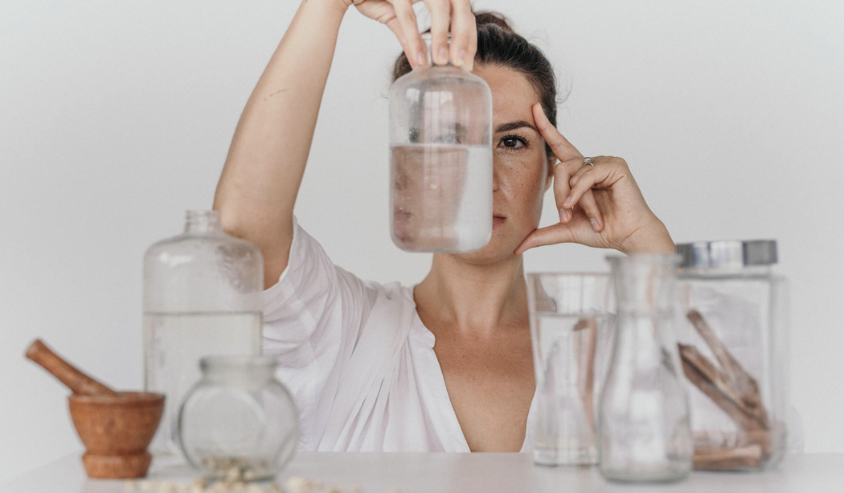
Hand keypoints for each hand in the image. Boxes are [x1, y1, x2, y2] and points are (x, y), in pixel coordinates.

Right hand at [342, 0, 476, 69]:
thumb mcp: (396, 16)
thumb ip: (410, 36)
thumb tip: (421, 63)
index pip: (463, 11)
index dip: (468, 37)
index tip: (466, 63)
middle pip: (460, 7)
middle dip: (463, 37)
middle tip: (461, 64)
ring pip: (439, 7)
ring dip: (442, 37)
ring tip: (442, 62)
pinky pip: (409, 15)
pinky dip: (415, 38)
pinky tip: (418, 59)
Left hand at [515, 103, 674, 254]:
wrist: (626, 237)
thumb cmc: (601, 231)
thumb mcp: (565, 230)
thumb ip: (542, 235)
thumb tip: (517, 248)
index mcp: (579, 172)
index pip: (558, 146)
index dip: (546, 127)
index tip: (533, 109)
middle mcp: (590, 163)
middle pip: (560, 166)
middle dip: (558, 193)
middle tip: (566, 215)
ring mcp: (603, 162)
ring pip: (571, 171)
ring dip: (571, 196)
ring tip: (581, 214)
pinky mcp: (615, 165)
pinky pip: (587, 174)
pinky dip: (579, 191)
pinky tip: (581, 205)